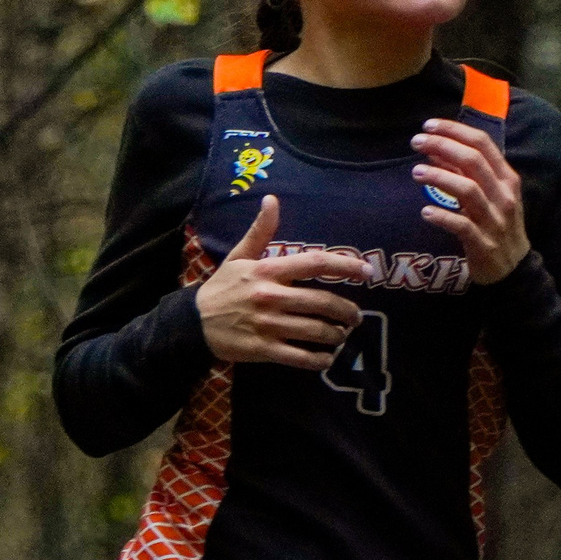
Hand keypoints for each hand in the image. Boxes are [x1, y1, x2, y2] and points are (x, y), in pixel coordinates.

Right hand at [196, 195, 370, 367]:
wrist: (193, 323)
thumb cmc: (222, 288)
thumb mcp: (238, 256)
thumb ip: (260, 231)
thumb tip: (272, 199)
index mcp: (268, 271)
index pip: (315, 264)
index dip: (345, 266)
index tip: (367, 272)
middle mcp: (271, 296)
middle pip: (322, 302)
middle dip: (346, 311)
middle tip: (355, 317)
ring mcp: (268, 325)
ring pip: (315, 331)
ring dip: (336, 335)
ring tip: (341, 335)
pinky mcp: (263, 350)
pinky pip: (299, 357)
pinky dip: (318, 360)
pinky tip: (326, 358)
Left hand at [412, 119, 529, 283]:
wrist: (514, 268)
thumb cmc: (497, 224)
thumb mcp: (489, 195)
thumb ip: (465, 172)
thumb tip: (436, 150)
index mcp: (506, 178)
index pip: (482, 143)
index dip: (455, 130)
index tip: (429, 125)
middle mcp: (503, 195)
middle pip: (474, 161)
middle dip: (443, 146)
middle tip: (416, 142)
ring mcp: (495, 220)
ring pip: (468, 190)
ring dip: (440, 177)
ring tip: (416, 172)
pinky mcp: (483, 244)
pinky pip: (462, 226)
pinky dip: (443, 217)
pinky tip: (426, 212)